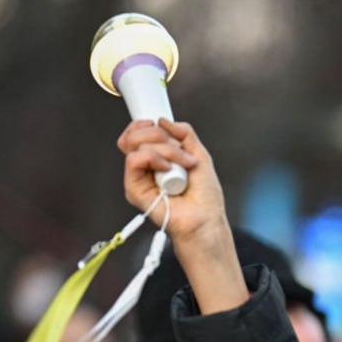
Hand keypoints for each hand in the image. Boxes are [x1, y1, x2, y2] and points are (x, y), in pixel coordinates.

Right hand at [118, 119, 229, 246]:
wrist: (206, 220)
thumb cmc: (205, 198)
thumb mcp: (200, 156)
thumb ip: (185, 134)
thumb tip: (164, 121)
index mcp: (158, 159)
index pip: (138, 134)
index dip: (146, 125)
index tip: (162, 126)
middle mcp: (146, 168)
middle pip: (135, 135)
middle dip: (160, 135)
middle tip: (179, 149)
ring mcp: (139, 178)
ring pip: (137, 145)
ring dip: (166, 150)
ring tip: (182, 165)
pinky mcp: (134, 189)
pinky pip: (134, 160)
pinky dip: (154, 158)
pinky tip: (168, 170)